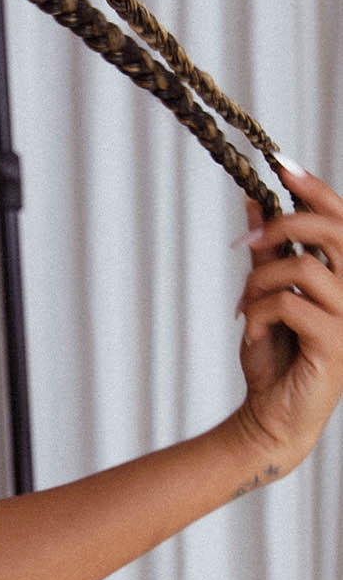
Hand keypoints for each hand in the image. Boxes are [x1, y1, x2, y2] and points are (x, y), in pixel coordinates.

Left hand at [234, 159, 342, 474]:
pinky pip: (289, 305)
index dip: (314, 187)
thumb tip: (255, 201)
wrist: (273, 416)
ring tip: (245, 306)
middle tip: (249, 240)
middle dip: (285, 226)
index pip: (340, 218)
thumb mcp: (265, 295)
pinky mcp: (334, 343)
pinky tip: (253, 331)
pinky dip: (259, 314)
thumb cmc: (277, 358)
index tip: (280, 163)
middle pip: (334, 231)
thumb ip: (266, 252)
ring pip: (303, 269)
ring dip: (260, 282)